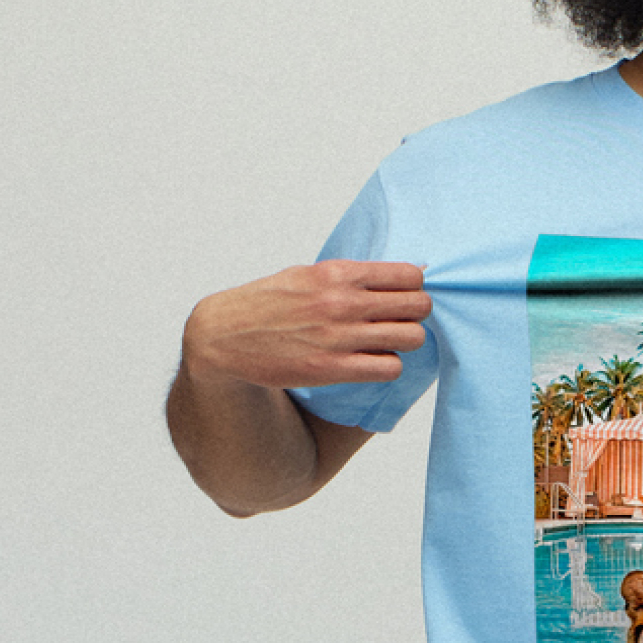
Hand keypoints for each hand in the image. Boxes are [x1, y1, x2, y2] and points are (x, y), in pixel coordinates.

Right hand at [182, 259, 431, 391]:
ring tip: (387, 343)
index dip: (414, 287)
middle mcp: (341, 302)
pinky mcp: (332, 369)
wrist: (223, 336)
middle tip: (399, 321)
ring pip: (411, 338)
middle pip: (418, 306)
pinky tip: (372, 362)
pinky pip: (390, 368)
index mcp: (336, 273)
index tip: (403, 296)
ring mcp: (338, 336)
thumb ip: (350, 276)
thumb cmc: (268, 303)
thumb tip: (402, 275)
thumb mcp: (306, 274)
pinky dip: (388, 366)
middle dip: (415, 314)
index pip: (409, 275)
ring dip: (405, 342)